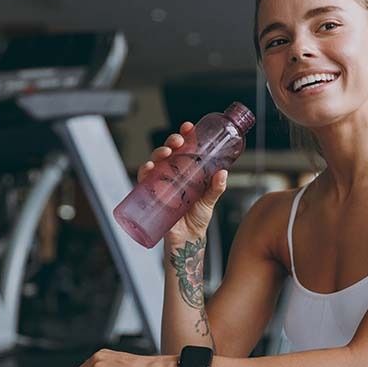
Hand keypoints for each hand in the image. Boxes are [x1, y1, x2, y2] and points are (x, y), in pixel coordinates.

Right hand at [138, 122, 228, 241]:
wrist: (187, 239)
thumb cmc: (197, 219)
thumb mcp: (209, 201)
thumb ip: (216, 188)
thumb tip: (223, 173)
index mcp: (188, 171)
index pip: (186, 148)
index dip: (185, 136)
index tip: (188, 127)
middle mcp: (173, 174)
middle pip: (169, 151)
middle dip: (171, 142)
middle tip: (178, 141)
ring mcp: (161, 183)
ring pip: (156, 161)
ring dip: (159, 153)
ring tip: (167, 153)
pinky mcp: (152, 194)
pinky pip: (144, 180)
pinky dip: (144, 171)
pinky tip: (149, 168)